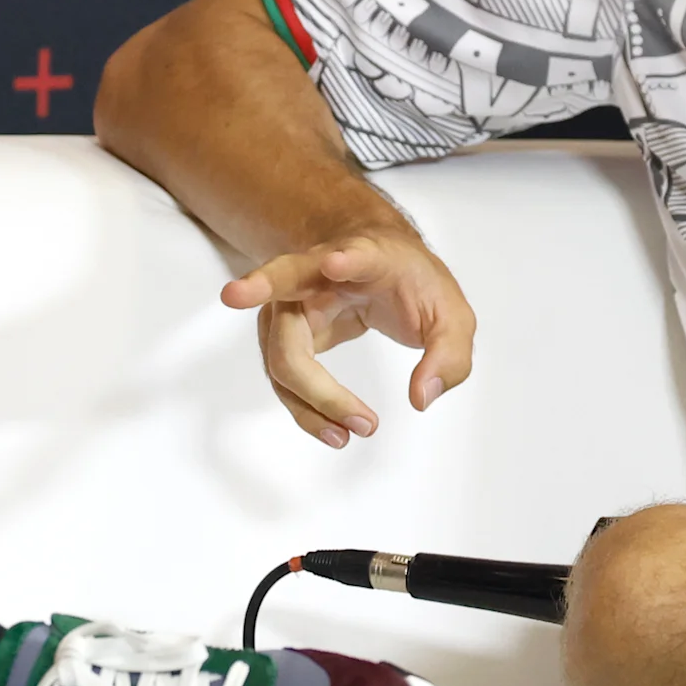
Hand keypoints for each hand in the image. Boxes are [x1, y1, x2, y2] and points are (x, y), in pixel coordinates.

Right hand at [220, 228, 476, 447]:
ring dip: (312, 396)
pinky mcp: (284, 336)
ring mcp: (292, 304)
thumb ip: (448, 357)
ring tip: (353, 430)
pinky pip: (287, 380)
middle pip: (283, 283)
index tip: (335, 262)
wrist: (376, 265)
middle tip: (233, 294)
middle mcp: (316, 274)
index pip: (353, 253)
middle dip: (260, 287)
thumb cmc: (409, 284)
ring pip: (283, 352)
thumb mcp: (452, 317)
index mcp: (367, 256)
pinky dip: (309, 411)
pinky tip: (337, 432)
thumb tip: (420, 398)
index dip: (345, 258)